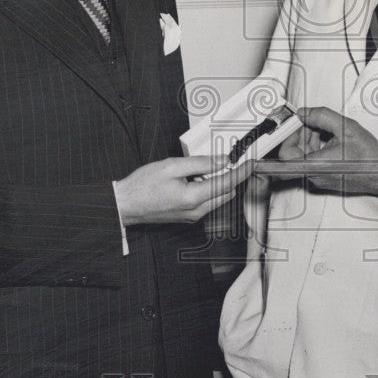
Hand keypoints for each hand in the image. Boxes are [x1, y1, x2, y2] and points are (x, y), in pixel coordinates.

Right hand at [114, 155, 252, 225]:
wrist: (126, 204)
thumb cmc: (142, 186)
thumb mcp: (172, 166)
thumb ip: (200, 163)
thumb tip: (223, 161)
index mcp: (193, 198)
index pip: (227, 183)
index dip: (242, 172)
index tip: (251, 163)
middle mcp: (196, 211)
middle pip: (226, 193)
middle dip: (232, 177)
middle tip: (230, 160)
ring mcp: (192, 217)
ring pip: (218, 199)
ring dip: (219, 184)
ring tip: (204, 169)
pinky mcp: (188, 218)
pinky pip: (207, 203)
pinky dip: (209, 190)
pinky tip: (196, 179)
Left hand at [256, 106, 377, 208]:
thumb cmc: (369, 156)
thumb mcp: (346, 127)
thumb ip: (321, 116)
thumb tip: (303, 113)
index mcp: (316, 165)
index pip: (282, 163)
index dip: (272, 154)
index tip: (259, 153)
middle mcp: (314, 175)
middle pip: (291, 155)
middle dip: (297, 136)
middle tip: (309, 122)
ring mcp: (318, 179)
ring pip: (301, 157)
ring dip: (308, 141)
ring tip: (327, 131)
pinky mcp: (323, 178)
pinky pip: (310, 162)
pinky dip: (315, 148)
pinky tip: (330, 140)